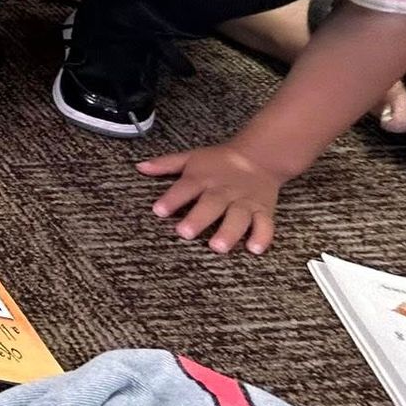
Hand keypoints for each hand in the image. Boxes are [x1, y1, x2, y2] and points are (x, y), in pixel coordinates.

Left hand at [140, 144, 285, 254]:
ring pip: (238, 216)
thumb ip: (166, 164)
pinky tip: (254, 249)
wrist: (259, 156)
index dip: (172, 199)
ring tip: (217, 246)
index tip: (159, 211)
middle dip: (198, 218)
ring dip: (229, 231)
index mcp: (203, 178)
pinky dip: (262, 236)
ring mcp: (245, 201)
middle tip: (184, 233)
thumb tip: (139, 167)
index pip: (185, 187)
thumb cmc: (218, 162)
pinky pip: (266, 223)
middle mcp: (223, 190)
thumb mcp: (191, 158)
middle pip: (212, 203)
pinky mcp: (263, 210)